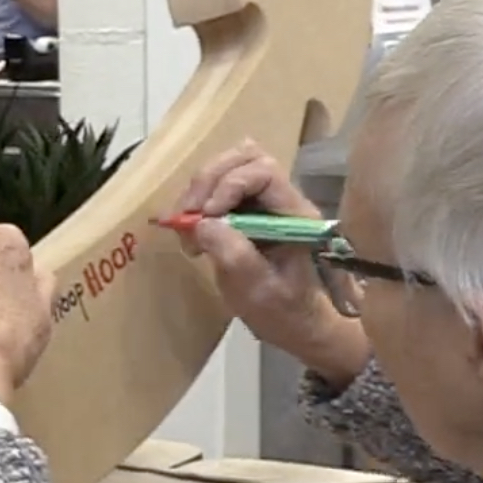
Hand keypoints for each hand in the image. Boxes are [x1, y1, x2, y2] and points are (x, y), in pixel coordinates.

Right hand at [173, 140, 367, 383]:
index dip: (230, 184)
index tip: (207, 215)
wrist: (296, 325)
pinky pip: (218, 187)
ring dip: (201, 188)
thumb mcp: (258, 291)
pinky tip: (190, 228)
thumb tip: (202, 223)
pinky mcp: (246, 210)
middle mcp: (282, 199)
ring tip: (186, 223)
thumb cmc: (284, 312)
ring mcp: (263, 202)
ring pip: (229, 166)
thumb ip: (235, 255)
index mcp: (295, 214)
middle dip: (209, 179)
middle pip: (245, 157)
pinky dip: (198, 200)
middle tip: (188, 215)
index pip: (264, 172)